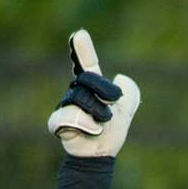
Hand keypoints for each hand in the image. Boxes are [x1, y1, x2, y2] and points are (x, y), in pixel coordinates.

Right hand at [46, 29, 140, 157]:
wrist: (100, 154)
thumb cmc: (110, 133)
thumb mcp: (126, 112)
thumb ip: (130, 94)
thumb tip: (121, 77)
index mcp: (90, 87)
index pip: (87, 63)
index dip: (83, 49)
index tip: (79, 34)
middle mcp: (75, 91)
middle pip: (88, 78)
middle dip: (106, 93)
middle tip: (109, 112)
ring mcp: (65, 105)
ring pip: (83, 99)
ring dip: (100, 115)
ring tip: (99, 126)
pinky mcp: (57, 121)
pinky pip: (73, 116)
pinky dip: (89, 127)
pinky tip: (90, 132)